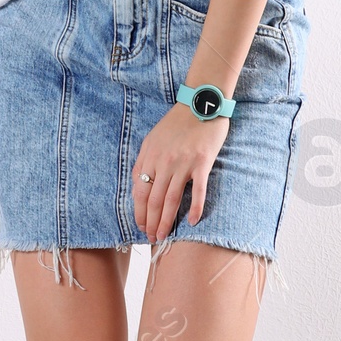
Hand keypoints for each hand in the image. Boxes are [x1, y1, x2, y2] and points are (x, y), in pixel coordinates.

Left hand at [132, 102, 228, 241]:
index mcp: (150, 155)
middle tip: (151, 238)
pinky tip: (191, 221)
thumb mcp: (153, 138)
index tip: (141, 226)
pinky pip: (197, 190)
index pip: (140, 190)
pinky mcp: (202, 162)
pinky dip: (194, 207)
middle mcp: (164, 161)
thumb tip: (139, 184)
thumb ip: (145, 160)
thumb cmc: (178, 122)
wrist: (201, 103)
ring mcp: (183, 163)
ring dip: (166, 221)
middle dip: (150, 221)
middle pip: (153, 199)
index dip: (139, 211)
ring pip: (171, 199)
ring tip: (164, 236)